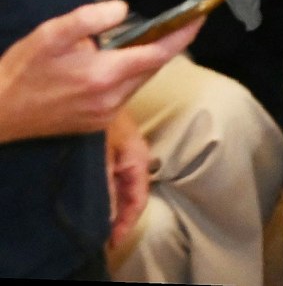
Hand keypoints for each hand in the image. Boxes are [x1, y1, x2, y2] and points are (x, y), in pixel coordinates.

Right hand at [0, 1, 198, 144]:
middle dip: (170, 44)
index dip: (183, 35)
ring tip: (156, 36)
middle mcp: (111, 99)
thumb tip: (123, 10)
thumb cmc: (21, 71)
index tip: (200, 17)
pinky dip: (133, 75)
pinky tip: (125, 61)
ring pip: (141, 81)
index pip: (158, 53)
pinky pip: (126, 94)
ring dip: (151, 60)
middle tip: (182, 21)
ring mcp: (105, 115)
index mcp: (104, 76)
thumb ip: (89, 18)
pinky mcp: (97, 124)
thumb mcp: (50, 35)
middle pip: (154, 68)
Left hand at [104, 106, 150, 251]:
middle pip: (133, 193)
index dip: (127, 221)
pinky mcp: (115, 147)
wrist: (97, 89)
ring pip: (126, 185)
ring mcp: (125, 151)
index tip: (113, 241)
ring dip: (117, 205)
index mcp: (137, 157)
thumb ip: (108, 182)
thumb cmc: (103, 116)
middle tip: (107, 239)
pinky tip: (102, 198)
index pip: (139, 197)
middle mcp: (135, 156)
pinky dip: (112, 192)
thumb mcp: (103, 151)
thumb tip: (108, 215)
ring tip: (104, 224)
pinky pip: (118, 176)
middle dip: (123, 216)